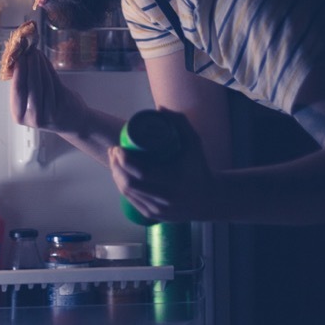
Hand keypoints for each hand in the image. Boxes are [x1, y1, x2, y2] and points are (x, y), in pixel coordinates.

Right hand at [8, 47, 88, 134]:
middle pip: (29, 85)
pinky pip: (54, 81)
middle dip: (28, 65)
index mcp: (19, 116)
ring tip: (35, 52)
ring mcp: (49, 113)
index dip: (18, 71)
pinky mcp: (63, 104)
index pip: (17, 89)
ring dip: (39, 63)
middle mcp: (33, 117)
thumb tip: (18, 57)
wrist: (71, 120)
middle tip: (27, 50)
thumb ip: (23, 82)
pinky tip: (44, 59)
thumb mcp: (30, 101)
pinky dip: (48, 67)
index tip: (17, 56)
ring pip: (43, 81)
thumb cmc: (46, 107)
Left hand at [107, 108, 219, 222]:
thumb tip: (159, 108)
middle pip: (130, 184)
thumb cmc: (200, 167)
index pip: (142, 173)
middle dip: (116, 167)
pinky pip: (132, 201)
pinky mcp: (154, 216)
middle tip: (113, 152)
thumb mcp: (194, 143)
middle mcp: (165, 199)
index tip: (118, 147)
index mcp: (174, 181)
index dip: (125, 160)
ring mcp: (158, 210)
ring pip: (128, 194)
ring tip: (114, 160)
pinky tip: (119, 176)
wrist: (210, 199)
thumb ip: (180, 123)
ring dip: (116, 176)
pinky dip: (122, 187)